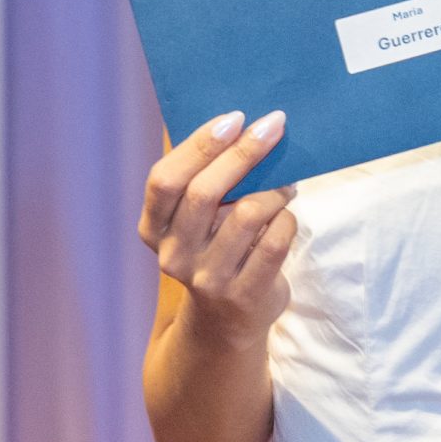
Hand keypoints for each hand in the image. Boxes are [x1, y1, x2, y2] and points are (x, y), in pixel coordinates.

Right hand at [139, 110, 298, 344]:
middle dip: (243, 152)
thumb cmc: (215, 249)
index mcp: (153, 228)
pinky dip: (287, 220)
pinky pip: (275, 241)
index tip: (233, 118)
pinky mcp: (244, 294)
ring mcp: (207, 278)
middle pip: (205, 192)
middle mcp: (174, 255)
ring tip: (285, 184)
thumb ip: (203, 178)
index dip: (198, 146)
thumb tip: (238, 122)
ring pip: (247, 214)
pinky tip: (287, 217)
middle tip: (273, 125)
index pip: (165, 180)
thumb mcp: (195, 221)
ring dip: (274, 190)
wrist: (226, 322)